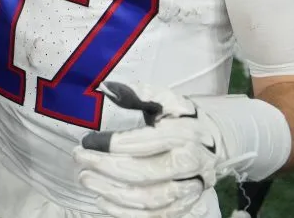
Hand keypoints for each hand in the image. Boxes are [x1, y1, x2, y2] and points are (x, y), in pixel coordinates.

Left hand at [73, 83, 229, 217]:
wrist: (213, 140)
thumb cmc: (181, 117)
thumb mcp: (165, 98)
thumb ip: (139, 93)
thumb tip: (108, 88)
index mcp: (184, 134)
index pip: (145, 143)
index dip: (113, 144)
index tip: (87, 141)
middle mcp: (190, 164)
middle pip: (145, 173)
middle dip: (106, 168)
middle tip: (80, 159)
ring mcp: (190, 188)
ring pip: (149, 200)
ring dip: (112, 193)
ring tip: (86, 180)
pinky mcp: (185, 206)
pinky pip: (156, 217)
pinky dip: (127, 214)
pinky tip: (103, 201)